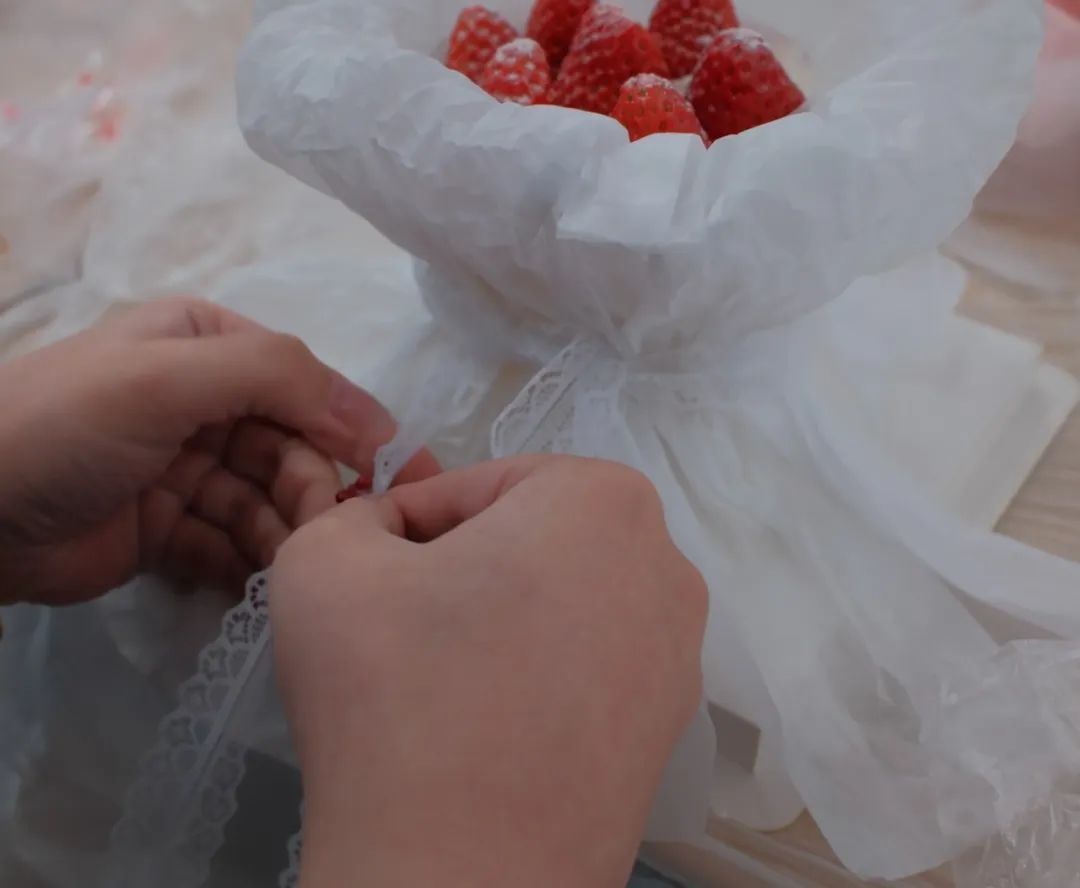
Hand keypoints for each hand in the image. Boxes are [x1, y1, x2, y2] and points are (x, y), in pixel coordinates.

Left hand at [0, 297, 436, 606]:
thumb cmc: (70, 426)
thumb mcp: (170, 376)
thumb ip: (277, 377)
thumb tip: (376, 419)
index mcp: (204, 345)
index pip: (301, 383)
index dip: (346, 427)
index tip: (387, 476)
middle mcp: (202, 401)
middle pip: (288, 446)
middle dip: (310, 488)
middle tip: (324, 530)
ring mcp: (185, 468)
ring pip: (265, 499)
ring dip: (284, 531)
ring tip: (290, 563)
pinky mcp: (169, 530)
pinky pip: (230, 543)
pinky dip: (247, 563)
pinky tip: (255, 583)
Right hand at [271, 456, 706, 887]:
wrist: (461, 876)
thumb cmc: (394, 693)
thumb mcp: (322, 562)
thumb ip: (347, 515)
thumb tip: (381, 532)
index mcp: (602, 500)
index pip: (480, 484)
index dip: (409, 521)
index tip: (368, 569)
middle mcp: (666, 566)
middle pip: (533, 540)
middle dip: (460, 565)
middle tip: (398, 617)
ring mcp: (680, 655)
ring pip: (563, 603)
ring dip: (499, 621)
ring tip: (438, 676)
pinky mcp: (669, 732)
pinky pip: (587, 671)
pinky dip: (535, 679)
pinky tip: (485, 723)